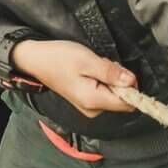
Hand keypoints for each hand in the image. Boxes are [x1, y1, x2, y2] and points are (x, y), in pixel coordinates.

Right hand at [11, 39, 136, 117]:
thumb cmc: (58, 58)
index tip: (119, 70)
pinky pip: (104, 92)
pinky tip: (89, 69)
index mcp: (94, 101)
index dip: (130, 86)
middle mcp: (93, 109)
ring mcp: (88, 106)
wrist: (35, 59)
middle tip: (100, 63)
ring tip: (91, 65)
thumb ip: (111, 72)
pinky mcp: (85, 100)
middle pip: (122, 99)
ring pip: (113, 94)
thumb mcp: (87, 60)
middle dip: (117, 79)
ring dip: (109, 78)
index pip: (128, 103)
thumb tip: (132, 82)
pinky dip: (101, 80)